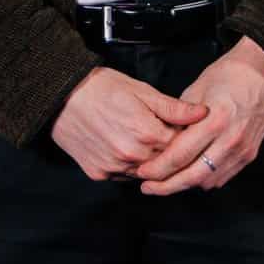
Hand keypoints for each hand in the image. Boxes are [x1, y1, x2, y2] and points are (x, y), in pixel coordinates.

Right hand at [50, 67, 206, 180]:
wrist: (60, 96)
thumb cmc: (101, 87)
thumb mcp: (140, 90)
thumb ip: (173, 107)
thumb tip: (203, 113)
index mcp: (148, 134)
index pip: (180, 146)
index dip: (179, 135)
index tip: (174, 126)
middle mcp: (133, 156)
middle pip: (163, 163)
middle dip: (164, 150)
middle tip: (153, 131)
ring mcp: (114, 167)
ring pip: (144, 172)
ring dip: (146, 160)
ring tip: (134, 136)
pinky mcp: (99, 174)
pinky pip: (121, 175)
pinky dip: (125, 165)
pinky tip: (119, 145)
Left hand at [135, 38, 263, 195]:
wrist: (260, 75)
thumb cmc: (226, 77)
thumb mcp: (195, 91)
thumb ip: (179, 120)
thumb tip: (161, 142)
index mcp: (214, 120)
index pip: (180, 154)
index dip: (158, 168)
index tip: (142, 172)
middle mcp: (230, 140)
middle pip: (193, 176)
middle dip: (167, 186)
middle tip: (148, 187)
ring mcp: (242, 150)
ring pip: (207, 181)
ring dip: (185, 184)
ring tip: (165, 180)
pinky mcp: (249, 155)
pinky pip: (222, 177)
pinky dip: (203, 179)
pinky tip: (189, 173)